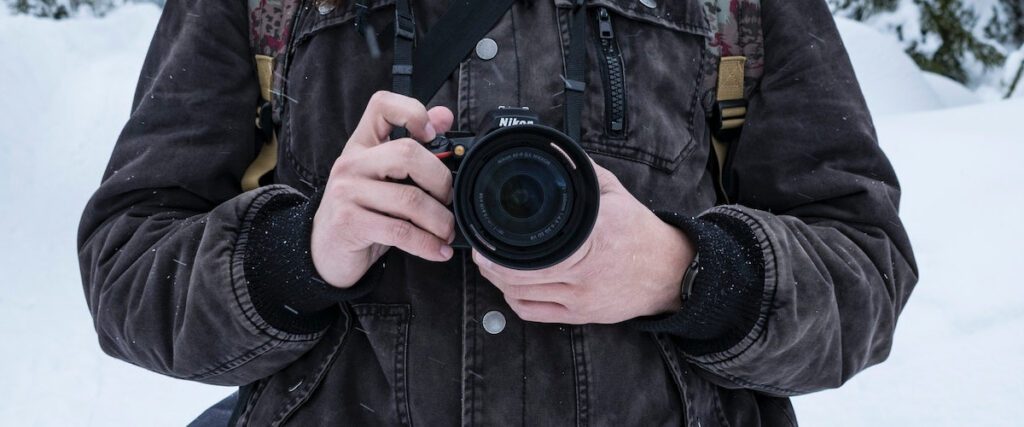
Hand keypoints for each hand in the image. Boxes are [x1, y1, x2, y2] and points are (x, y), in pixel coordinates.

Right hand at [312, 91, 455, 288]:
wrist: (325, 250)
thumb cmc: (362, 211)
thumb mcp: (385, 177)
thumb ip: (414, 147)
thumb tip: (444, 116)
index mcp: (363, 144)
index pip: (382, 105)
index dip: (413, 112)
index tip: (432, 135)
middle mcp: (352, 162)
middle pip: (408, 153)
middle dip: (441, 181)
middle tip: (448, 201)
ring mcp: (347, 191)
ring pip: (410, 199)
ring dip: (440, 221)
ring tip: (447, 232)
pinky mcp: (349, 222)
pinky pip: (400, 230)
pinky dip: (427, 244)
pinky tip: (438, 251)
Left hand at [473, 162, 695, 323]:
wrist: (668, 270)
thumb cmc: (640, 232)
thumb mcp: (614, 192)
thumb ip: (581, 172)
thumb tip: (554, 150)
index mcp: (591, 237)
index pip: (534, 248)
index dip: (501, 248)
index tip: (487, 237)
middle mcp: (584, 271)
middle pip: (519, 276)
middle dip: (491, 265)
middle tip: (480, 252)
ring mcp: (581, 297)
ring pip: (522, 296)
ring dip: (499, 282)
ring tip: (490, 267)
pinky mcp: (581, 315)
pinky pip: (535, 313)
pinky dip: (515, 302)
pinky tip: (510, 289)